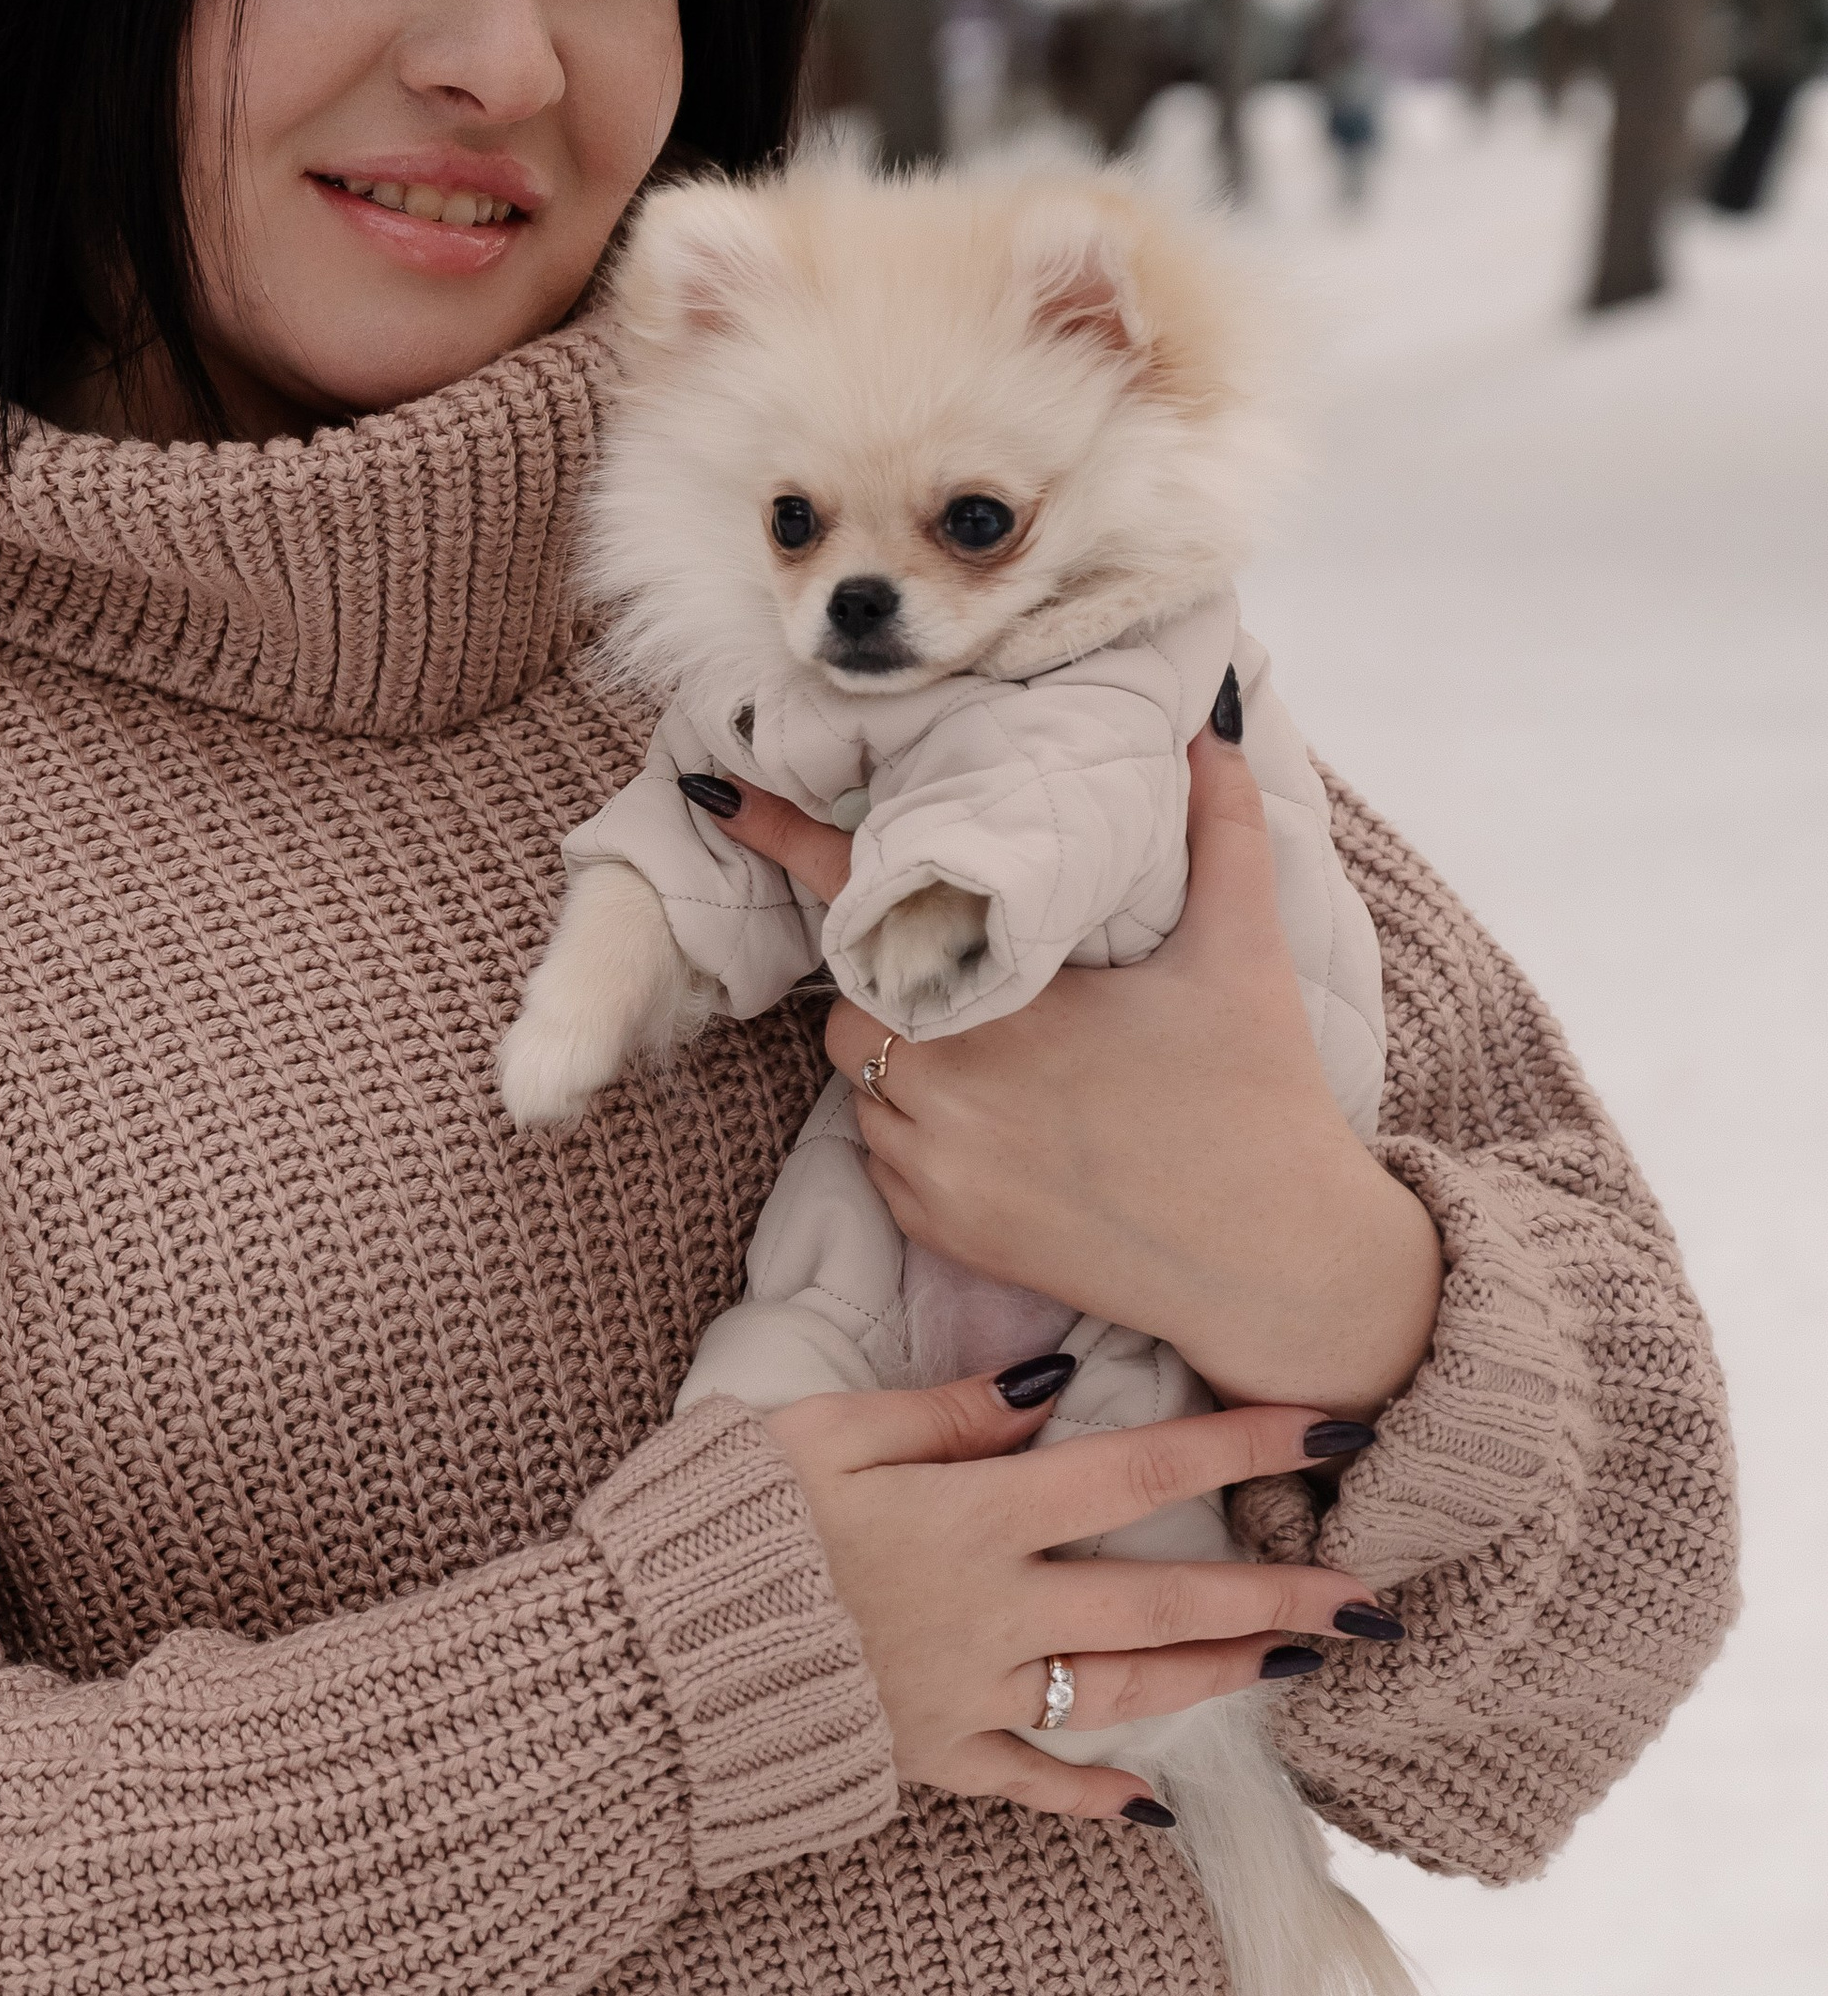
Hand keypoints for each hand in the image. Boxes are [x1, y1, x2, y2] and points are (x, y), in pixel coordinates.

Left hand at [718, 727, 1440, 1415]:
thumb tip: (1212, 725)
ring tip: (994, 1043)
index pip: (866, 905)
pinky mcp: (944, 1234)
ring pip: (856, 1079)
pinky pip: (879, 1156)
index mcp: (1007, 1007)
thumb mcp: (1245, 953)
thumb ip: (1222, 826)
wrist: (1280, 1271)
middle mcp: (952, 1091)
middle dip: (888, 973)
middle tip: (964, 966)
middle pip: (852, 999)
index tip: (715, 790)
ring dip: (895, 1050)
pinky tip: (997, 1116)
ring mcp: (939, 1172)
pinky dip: (909, 1126)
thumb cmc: (1263, 1103)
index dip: (788, 841)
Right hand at [769, 1376, 1396, 1818]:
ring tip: (1304, 1669)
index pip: (1138, 1469)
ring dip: (1221, 1680)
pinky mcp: (925, 1761)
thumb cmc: (717, 1526)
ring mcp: (967, 1697)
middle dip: (1278, 1595)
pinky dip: (1093, 1798)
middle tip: (1376, 1597)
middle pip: (1162, 1600)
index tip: (1338, 1428)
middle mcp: (993, 1612)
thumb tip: (1055, 1382)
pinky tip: (1154, 1809)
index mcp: (971, 1516)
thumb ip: (944, 1413)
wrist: (646, 1670)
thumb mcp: (819, 1433)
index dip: (1242, 1444)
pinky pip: (1028, 1786)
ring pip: (1122, 1692)